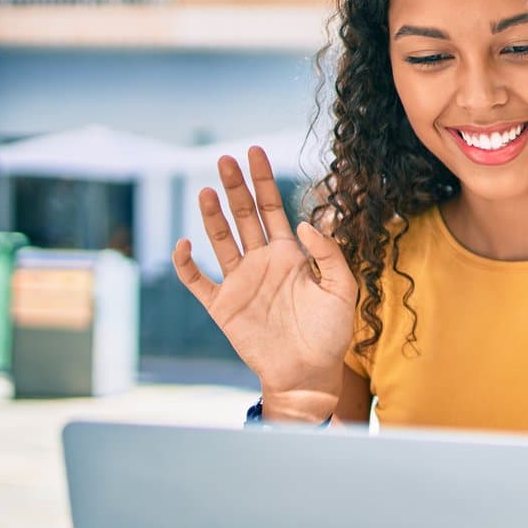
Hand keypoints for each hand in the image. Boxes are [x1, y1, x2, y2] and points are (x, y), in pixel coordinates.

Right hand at [173, 147, 356, 419]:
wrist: (309, 374)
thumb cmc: (329, 335)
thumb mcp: (342, 290)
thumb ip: (328, 255)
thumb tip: (301, 224)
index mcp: (290, 256)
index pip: (273, 210)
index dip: (264, 182)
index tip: (255, 153)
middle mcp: (262, 263)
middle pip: (244, 217)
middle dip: (235, 188)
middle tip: (226, 158)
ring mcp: (240, 282)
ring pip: (221, 240)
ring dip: (213, 215)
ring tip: (208, 189)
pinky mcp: (222, 306)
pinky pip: (198, 281)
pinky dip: (187, 264)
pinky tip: (186, 243)